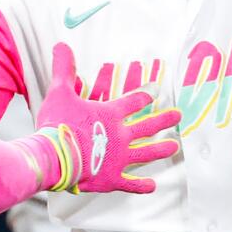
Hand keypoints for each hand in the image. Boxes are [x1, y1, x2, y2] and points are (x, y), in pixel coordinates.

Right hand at [31, 42, 179, 193]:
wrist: (53, 157)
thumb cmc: (56, 125)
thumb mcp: (59, 92)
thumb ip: (63, 69)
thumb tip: (61, 45)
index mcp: (110, 114)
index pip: (134, 101)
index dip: (146, 94)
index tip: (155, 91)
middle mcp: (120, 136)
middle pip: (147, 126)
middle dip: (164, 119)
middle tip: (178, 115)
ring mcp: (119, 158)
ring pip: (146, 153)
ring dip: (161, 148)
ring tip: (174, 146)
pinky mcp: (112, 179)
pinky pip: (131, 183)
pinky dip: (141, 185)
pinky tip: (152, 185)